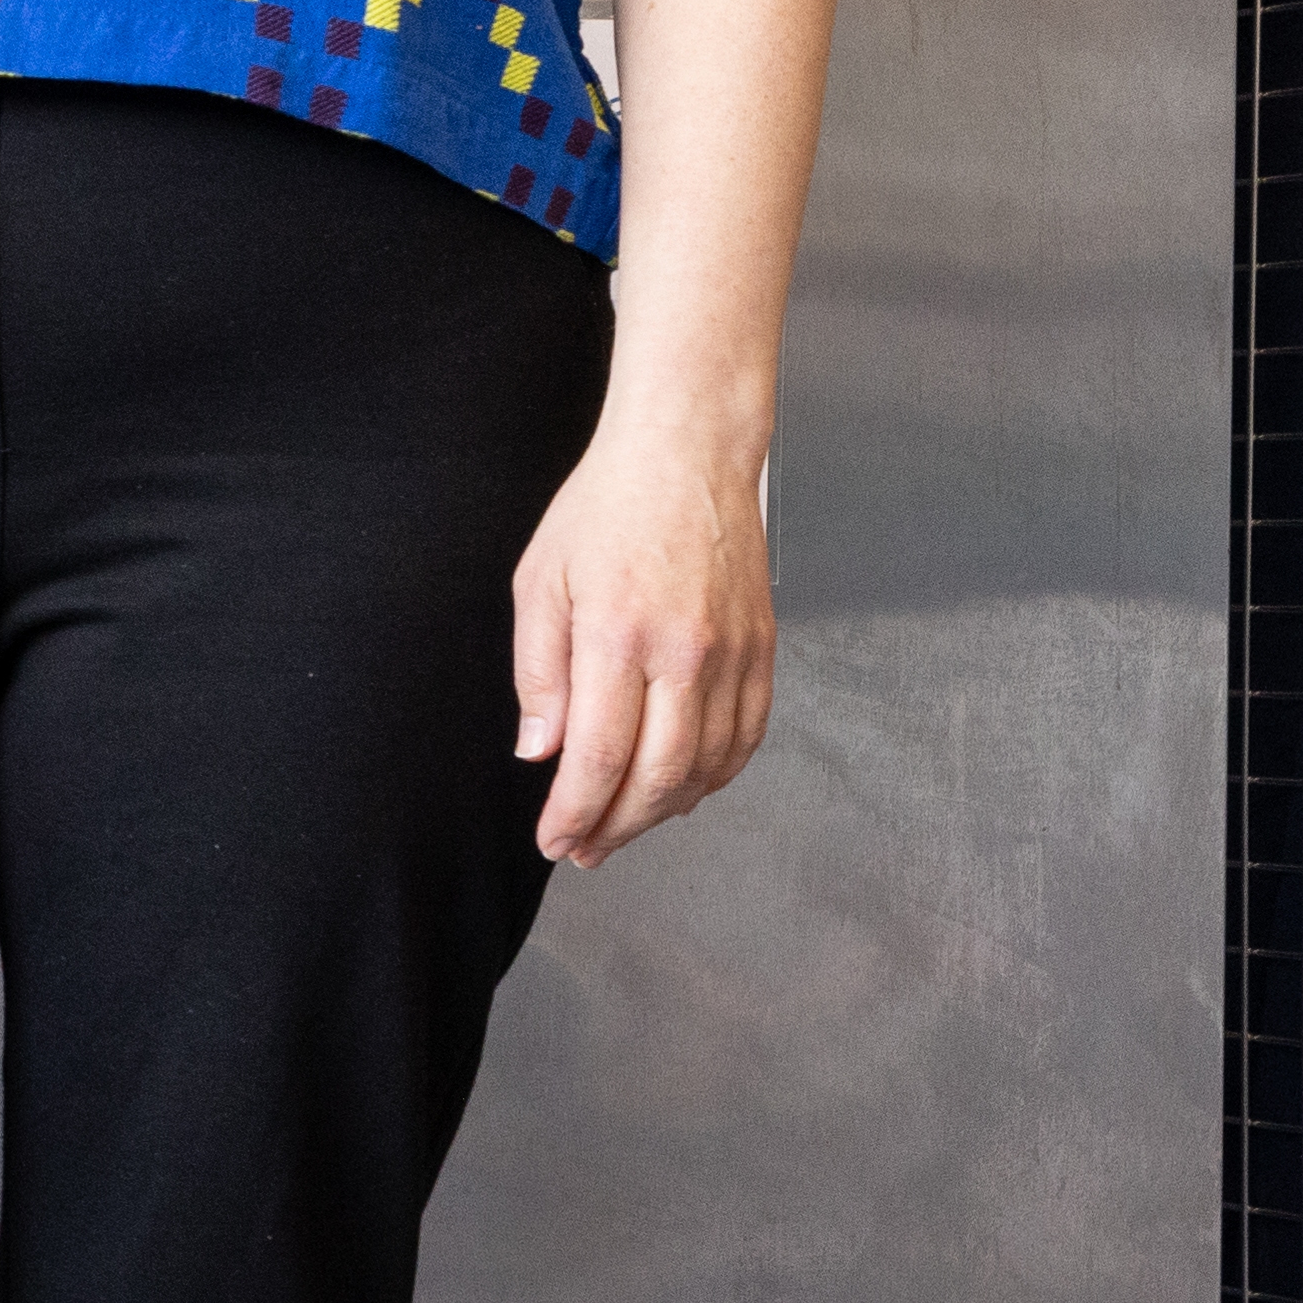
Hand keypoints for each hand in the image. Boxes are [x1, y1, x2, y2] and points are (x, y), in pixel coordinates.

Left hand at [510, 428, 776, 867]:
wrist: (688, 452)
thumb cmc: (606, 508)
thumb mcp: (541, 581)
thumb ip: (539, 672)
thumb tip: (540, 751)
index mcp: (620, 634)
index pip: (599, 757)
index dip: (575, 812)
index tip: (555, 840)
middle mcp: (686, 652)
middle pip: (658, 778)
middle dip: (616, 827)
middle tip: (583, 849)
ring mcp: (734, 653)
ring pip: (706, 767)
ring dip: (663, 812)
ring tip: (623, 826)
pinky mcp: (763, 649)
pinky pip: (745, 737)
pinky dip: (713, 776)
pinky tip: (680, 789)